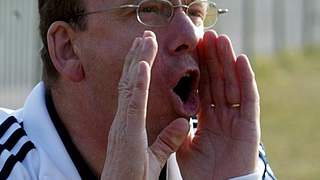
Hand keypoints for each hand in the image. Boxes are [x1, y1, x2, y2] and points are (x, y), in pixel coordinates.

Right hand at [100, 31, 189, 179]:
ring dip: (137, 61)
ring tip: (145, 40)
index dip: (139, 70)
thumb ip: (167, 140)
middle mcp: (123, 120)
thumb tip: (183, 124)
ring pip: (130, 86)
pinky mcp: (126, 132)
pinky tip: (142, 64)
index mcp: (128, 125)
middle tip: (145, 36)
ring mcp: (122, 124)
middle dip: (137, 58)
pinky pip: (133, 102)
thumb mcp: (155, 157)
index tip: (146, 52)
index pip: (134, 91)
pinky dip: (137, 82)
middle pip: (130, 83)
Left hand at [177, 31, 259, 178]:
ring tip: (221, 39)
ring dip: (227, 61)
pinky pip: (248, 99)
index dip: (199, 69)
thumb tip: (172, 115)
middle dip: (212, 59)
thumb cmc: (200, 173)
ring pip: (231, 84)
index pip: (202, 88)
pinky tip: (241, 60)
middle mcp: (222, 116)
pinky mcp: (249, 125)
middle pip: (217, 82)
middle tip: (208, 36)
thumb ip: (178, 130)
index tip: (194, 50)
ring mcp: (236, 119)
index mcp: (206, 120)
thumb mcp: (183, 147)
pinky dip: (246, 79)